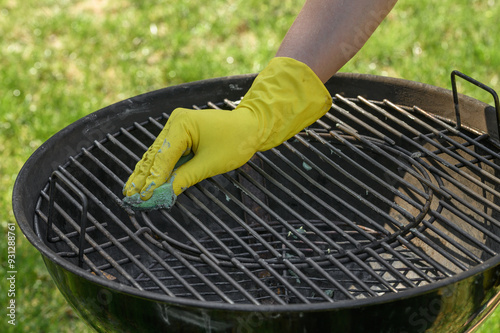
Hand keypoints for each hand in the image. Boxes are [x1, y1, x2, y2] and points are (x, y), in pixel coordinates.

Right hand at [122, 57, 331, 202]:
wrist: (252, 126)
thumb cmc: (236, 141)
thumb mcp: (210, 163)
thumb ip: (185, 178)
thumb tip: (164, 194)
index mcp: (182, 124)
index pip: (163, 156)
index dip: (153, 179)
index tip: (142, 197)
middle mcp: (175, 122)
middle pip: (154, 155)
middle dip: (143, 177)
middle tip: (129, 198)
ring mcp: (176, 127)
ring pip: (157, 155)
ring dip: (146, 174)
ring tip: (131, 192)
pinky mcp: (180, 134)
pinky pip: (166, 154)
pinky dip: (158, 169)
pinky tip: (146, 182)